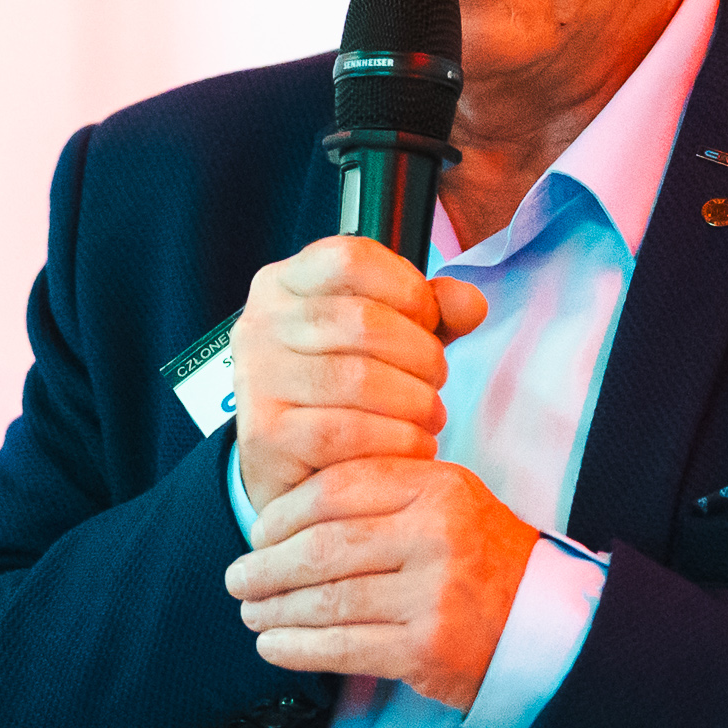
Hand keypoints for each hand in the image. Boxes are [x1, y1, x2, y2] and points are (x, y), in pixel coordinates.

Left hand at [225, 455, 540, 712]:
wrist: (546, 624)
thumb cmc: (483, 562)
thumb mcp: (447, 502)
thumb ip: (381, 494)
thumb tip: (285, 516)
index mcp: (436, 488)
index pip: (336, 490)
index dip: (282, 514)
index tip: (258, 532)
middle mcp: (436, 535)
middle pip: (323, 547)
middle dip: (267, 567)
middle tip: (238, 578)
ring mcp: (433, 594)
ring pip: (327, 600)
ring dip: (276, 610)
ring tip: (251, 612)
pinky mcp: (427, 648)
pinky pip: (343, 646)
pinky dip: (298, 649)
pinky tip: (273, 647)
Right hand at [227, 237, 489, 515]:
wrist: (291, 469)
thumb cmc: (341, 395)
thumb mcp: (387, 339)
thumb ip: (430, 312)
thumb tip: (469, 304)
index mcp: (284, 284)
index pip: (351, 258)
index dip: (407, 288)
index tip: (428, 322)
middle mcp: (260, 325)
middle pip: (363, 321)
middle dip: (422, 356)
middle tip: (436, 382)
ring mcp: (257, 380)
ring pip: (359, 379)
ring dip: (415, 403)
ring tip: (428, 417)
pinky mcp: (266, 435)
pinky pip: (347, 433)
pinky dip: (396, 441)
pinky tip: (412, 445)